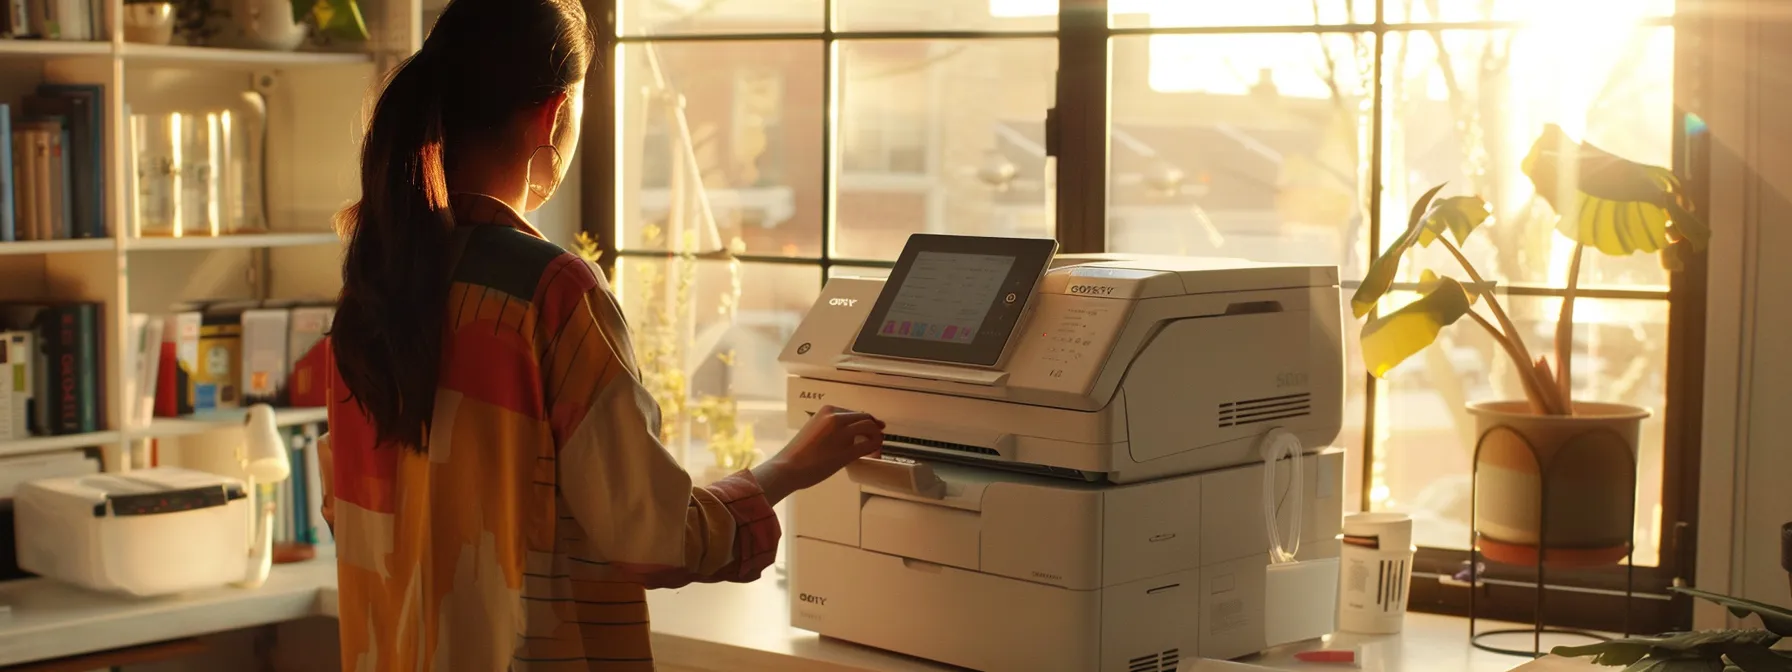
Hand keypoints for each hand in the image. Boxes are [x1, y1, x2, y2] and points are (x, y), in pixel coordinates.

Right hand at [752, 406, 884, 505]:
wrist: (788, 467)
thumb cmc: (798, 453)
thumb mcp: (815, 429)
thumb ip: (831, 427)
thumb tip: (847, 433)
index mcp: (827, 410)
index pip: (854, 413)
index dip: (863, 421)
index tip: (866, 429)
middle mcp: (836, 417)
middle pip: (865, 417)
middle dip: (873, 426)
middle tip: (877, 436)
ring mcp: (843, 433)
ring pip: (870, 427)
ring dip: (876, 435)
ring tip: (876, 445)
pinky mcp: (848, 451)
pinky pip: (870, 444)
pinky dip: (876, 445)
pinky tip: (874, 451)